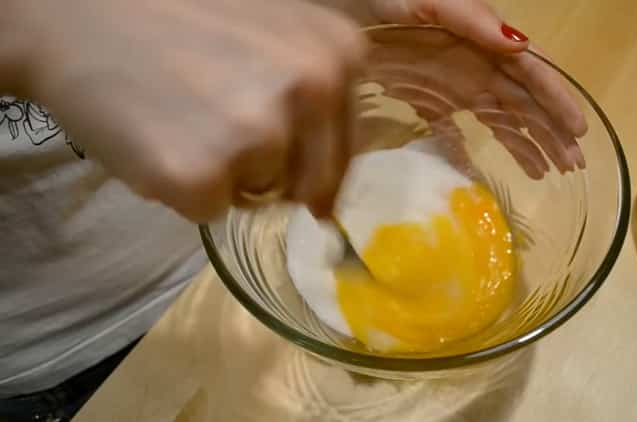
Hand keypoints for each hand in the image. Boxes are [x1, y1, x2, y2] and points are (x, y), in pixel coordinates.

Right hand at [8, 0, 365, 221]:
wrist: (74, 11)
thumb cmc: (174, 16)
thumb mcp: (273, 29)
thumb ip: (318, 96)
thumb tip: (330, 202)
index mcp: (339, 53)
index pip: (345, 149)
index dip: (299, 153)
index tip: (255, 126)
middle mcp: (312, 89)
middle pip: (311, 183)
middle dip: (266, 169)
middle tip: (210, 116)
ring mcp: (258, 134)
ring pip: (260, 196)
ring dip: (224, 174)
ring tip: (182, 116)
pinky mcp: (201, 175)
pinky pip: (209, 211)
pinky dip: (181, 190)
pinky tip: (157, 136)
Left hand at [366, 0, 587, 177]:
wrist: (335, 8)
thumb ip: (473, 19)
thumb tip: (521, 45)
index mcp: (483, 41)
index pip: (531, 74)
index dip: (557, 102)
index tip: (579, 132)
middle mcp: (475, 65)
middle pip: (522, 102)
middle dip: (551, 132)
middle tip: (573, 166)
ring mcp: (451, 84)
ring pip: (497, 118)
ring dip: (522, 144)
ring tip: (545, 174)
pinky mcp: (424, 99)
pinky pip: (452, 129)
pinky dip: (468, 150)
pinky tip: (485, 172)